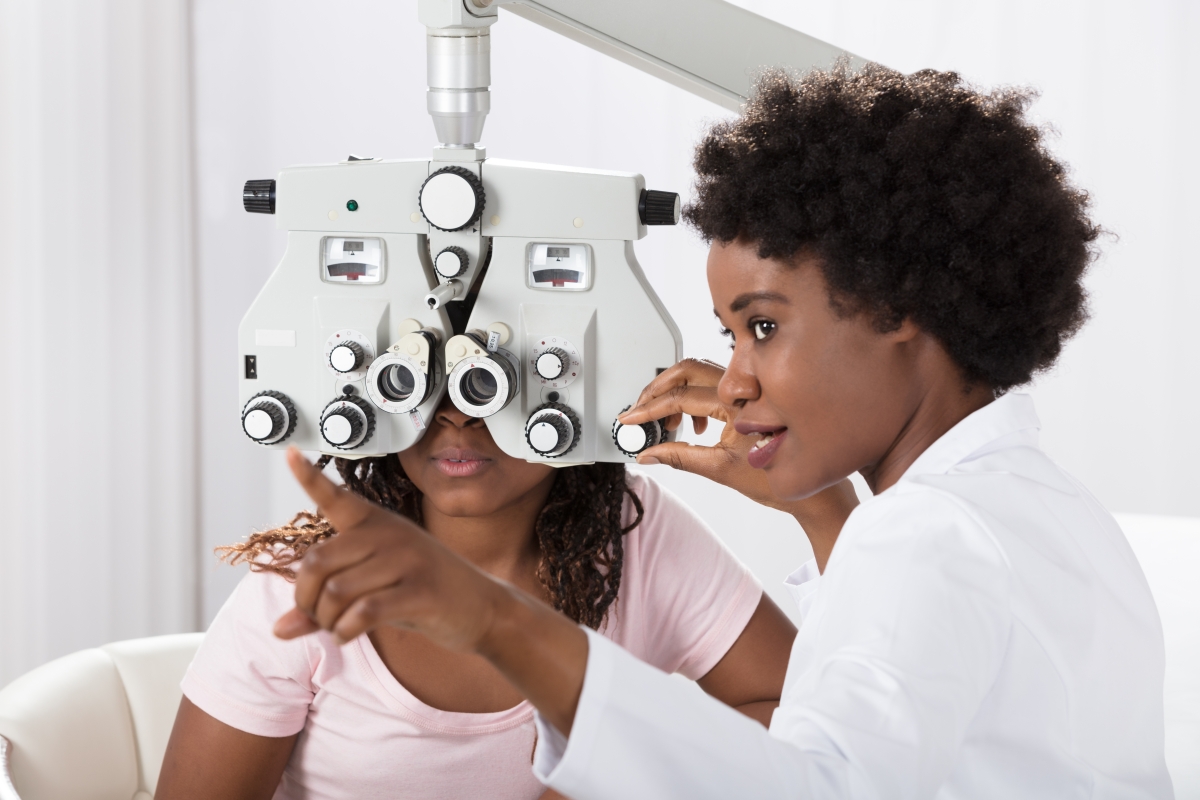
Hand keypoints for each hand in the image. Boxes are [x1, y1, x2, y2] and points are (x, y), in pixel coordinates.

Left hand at [273, 448, 504, 651]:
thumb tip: (280, 629)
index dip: (310, 477)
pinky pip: (363, 612)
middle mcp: (389, 535)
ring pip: (336, 592)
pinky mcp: (420, 591)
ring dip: (327, 621)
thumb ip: (325, 604)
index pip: (337, 497)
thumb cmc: (421, 593)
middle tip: (318, 616)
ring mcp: (407, 561)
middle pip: (317, 563)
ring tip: (338, 628)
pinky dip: (345, 631)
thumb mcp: (374, 589)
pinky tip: (348, 635)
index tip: (290, 453)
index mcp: (377, 524)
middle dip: (306, 600)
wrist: (482, 607)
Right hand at [620, 359, 857, 568]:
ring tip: (663, 421)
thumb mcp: (719, 470)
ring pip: (699, 375)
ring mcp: (747, 391)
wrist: (811, 492)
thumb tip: (648, 454)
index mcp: (736, 405)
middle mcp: (744, 390)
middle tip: (638, 410)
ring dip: (673, 393)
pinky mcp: (749, 398)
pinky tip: (692, 424)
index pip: (680, 397)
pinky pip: (713, 385)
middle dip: (656, 389)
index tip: (630, 419)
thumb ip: (679, 457)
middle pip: (686, 370)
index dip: (649, 409)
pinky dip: (692, 399)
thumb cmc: (777, 479)